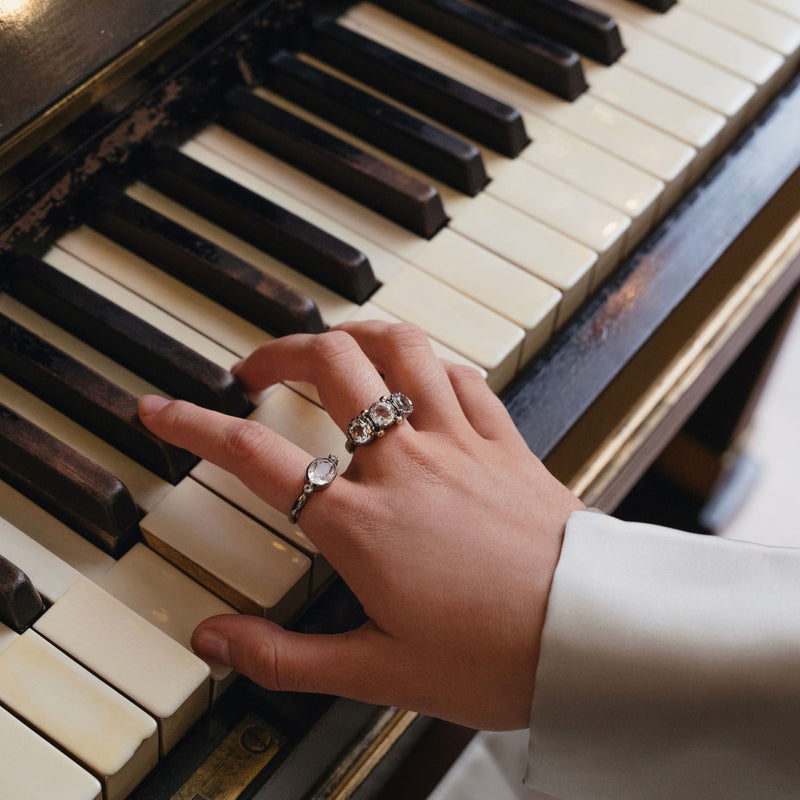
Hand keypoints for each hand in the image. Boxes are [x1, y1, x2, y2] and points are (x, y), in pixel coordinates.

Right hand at [138, 322, 581, 729]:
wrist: (592, 636)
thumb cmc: (495, 657)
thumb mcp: (378, 672)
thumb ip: (285, 657)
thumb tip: (216, 643)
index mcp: (363, 523)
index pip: (256, 456)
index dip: (195, 425)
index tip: (162, 409)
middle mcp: (405, 465)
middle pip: (329, 367)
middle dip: (279, 353)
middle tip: (255, 371)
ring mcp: (458, 443)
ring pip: (398, 349)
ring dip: (354, 336)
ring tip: (330, 349)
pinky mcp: (504, 441)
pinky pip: (463, 376)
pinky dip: (431, 364)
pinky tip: (420, 375)